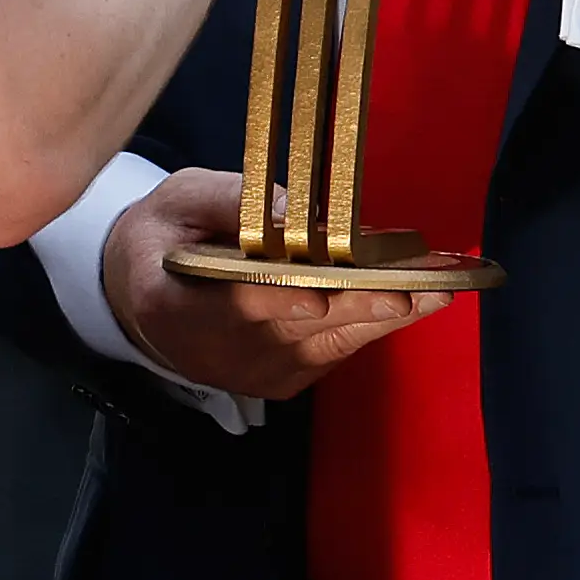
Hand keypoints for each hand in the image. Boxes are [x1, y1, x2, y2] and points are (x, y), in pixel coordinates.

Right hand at [102, 166, 449, 399]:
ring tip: (436, 289)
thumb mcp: (176, 199)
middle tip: (410, 288)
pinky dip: (374, 324)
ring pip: (324, 344)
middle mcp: (214, 355)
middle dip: (357, 306)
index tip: (317, 295)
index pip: (230, 306)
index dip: (276, 301)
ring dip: (382, 316)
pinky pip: (333, 350)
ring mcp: (251, 374)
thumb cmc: (161, 238)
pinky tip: (415, 300)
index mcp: (171, 308)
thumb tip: (295, 214)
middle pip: (294, 331)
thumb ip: (227, 202)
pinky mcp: (281, 379)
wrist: (143, 297)